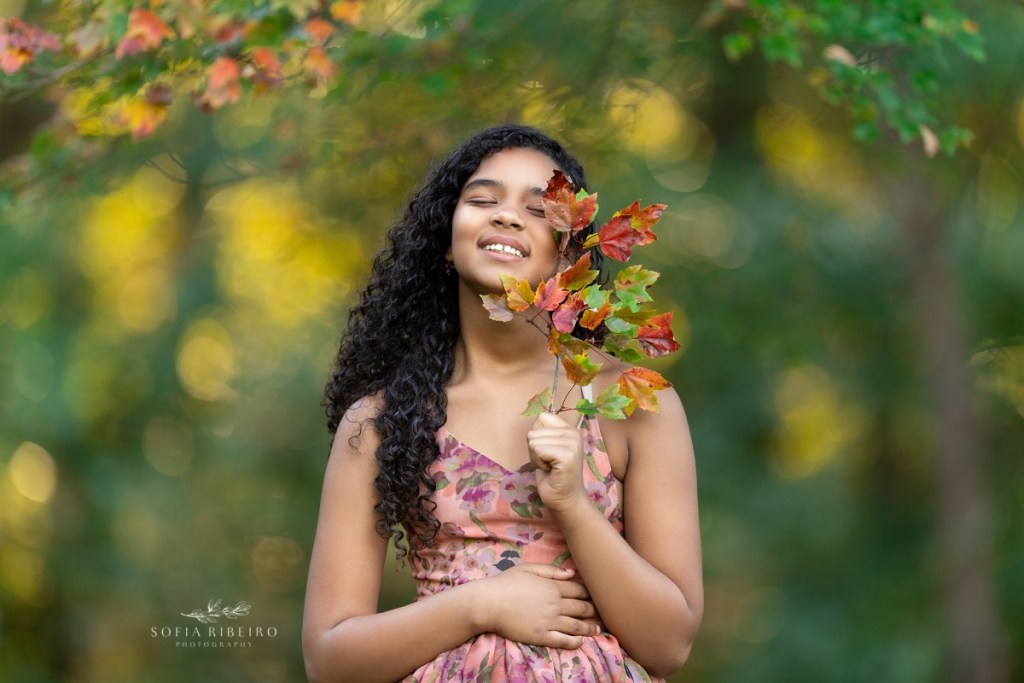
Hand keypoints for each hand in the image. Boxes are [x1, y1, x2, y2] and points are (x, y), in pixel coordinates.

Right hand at [481, 563, 601, 648]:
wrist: (489, 603)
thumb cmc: (506, 583)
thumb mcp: (528, 568)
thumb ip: (551, 570)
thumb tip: (571, 573)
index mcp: (553, 587)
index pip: (579, 590)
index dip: (589, 593)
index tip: (596, 596)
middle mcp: (555, 605)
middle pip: (581, 608)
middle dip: (593, 611)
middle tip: (601, 614)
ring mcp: (549, 622)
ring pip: (576, 626)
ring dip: (589, 628)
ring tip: (597, 630)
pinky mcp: (542, 636)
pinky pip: (563, 641)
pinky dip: (575, 642)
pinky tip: (581, 642)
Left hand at [527, 411, 586, 512]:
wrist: (565, 500)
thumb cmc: (553, 476)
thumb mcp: (548, 448)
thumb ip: (544, 434)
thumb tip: (534, 423)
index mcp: (569, 429)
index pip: (541, 417)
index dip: (537, 436)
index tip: (547, 452)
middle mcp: (573, 432)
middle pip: (534, 431)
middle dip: (535, 450)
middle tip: (549, 463)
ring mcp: (572, 443)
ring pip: (533, 441)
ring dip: (537, 458)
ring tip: (550, 467)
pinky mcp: (567, 455)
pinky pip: (537, 450)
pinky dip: (539, 463)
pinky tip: (551, 471)